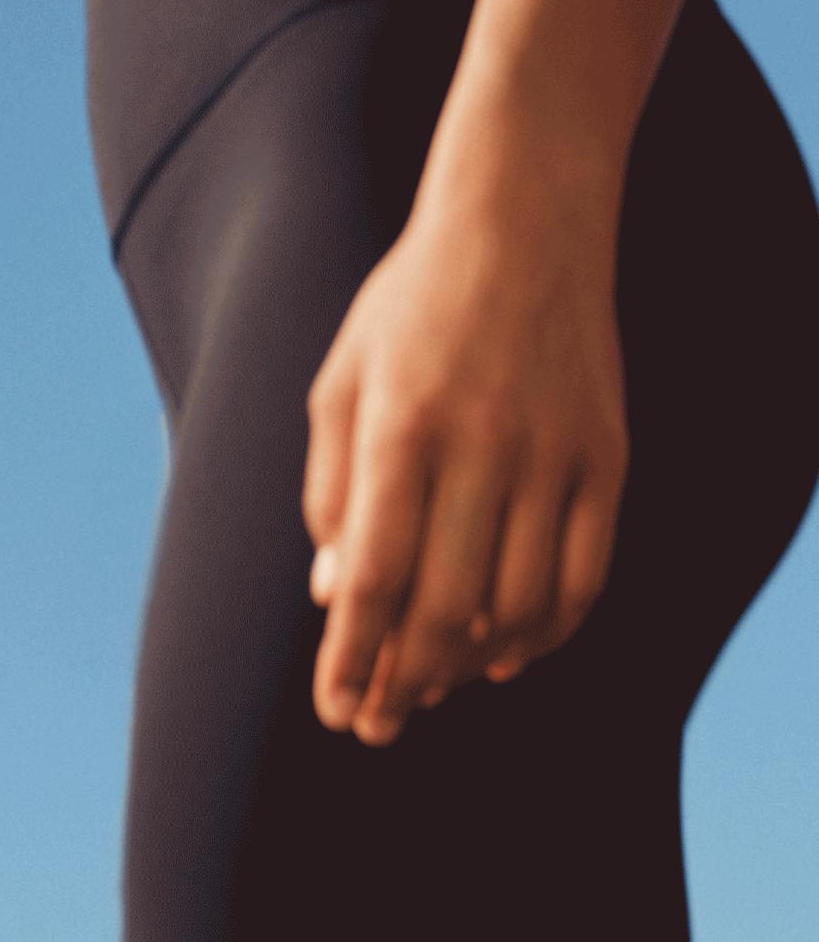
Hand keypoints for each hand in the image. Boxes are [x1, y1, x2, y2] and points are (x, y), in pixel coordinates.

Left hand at [302, 200, 628, 744]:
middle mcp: (482, 444)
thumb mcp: (345, 377)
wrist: (525, 218)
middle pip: (446, 607)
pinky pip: (583, 578)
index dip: (353, 658)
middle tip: (379, 723)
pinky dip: (545, 633)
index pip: (376, 576)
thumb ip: (332, 487)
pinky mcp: (608, 457)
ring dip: (469, 666)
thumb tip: (335, 595)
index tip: (335, 710)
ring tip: (430, 689)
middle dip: (404, 683)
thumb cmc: (414, 301)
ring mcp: (554, 453)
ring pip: (518, 605)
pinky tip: (506, 656)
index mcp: (401, 423)